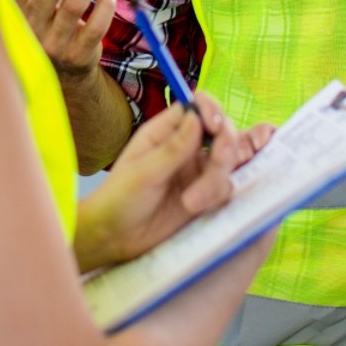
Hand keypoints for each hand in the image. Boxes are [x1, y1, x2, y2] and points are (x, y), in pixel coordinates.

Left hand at [74, 92, 275, 272]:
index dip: (211, 110)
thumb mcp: (144, 172)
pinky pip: (226, 188)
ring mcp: (198, 171)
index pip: (198, 107)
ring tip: (190, 203)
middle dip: (225, 146)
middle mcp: (187, 147)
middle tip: (218, 160)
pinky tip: (195, 208)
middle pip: (222, 132)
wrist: (117, 238)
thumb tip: (197, 116)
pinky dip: (217, 196)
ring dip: (215, 180)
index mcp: (165, 132)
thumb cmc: (120, 199)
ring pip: (227, 162)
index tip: (215, 126)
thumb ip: (173, 147)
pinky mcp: (207, 195)